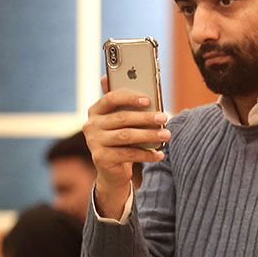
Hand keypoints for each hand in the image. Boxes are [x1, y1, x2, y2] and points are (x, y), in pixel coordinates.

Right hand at [82, 76, 169, 217]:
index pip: (111, 98)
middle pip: (121, 118)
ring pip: (126, 136)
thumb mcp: (122, 121)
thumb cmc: (121, 139)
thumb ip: (125, 105)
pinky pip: (127, 154)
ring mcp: (93, 142)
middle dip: (145, 117)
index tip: (148, 100)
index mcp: (96, 110)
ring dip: (149, 135)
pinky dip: (146, 154)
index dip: (129, 98)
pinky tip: (159, 154)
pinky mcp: (100, 158)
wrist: (112, 169)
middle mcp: (91, 125)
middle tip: (164, 117)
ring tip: (166, 135)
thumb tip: (135, 87)